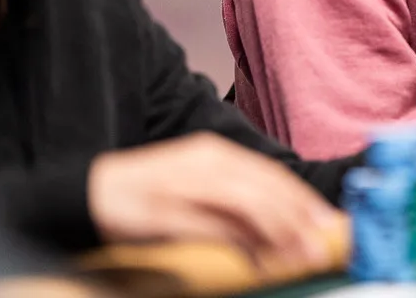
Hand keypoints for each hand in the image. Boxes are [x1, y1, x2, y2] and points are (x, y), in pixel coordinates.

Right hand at [89, 133, 340, 273]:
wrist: (88, 193)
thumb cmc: (147, 196)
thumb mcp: (196, 191)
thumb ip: (233, 203)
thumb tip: (277, 228)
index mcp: (215, 153)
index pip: (270, 174)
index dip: (301, 198)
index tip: (327, 221)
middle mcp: (205, 162)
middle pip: (265, 188)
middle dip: (299, 217)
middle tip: (321, 243)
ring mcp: (185, 185)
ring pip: (247, 204)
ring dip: (279, 231)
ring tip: (299, 256)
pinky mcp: (165, 212)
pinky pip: (214, 228)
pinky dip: (242, 245)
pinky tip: (258, 263)